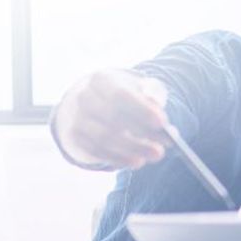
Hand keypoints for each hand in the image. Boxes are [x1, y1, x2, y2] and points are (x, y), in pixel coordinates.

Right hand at [53, 69, 171, 168]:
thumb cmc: (128, 95)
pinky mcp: (77, 137)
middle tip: (164, 147)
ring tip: (156, 155)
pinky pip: (97, 151)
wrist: (97, 102)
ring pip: (103, 138)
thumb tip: (155, 104)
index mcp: (101, 80)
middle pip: (112, 118)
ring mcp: (77, 118)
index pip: (120, 95)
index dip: (141, 109)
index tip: (162, 123)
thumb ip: (153, 92)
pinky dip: (119, 158)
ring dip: (132, 149)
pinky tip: (137, 161)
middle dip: (141, 134)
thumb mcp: (143, 87)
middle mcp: (84, 97)